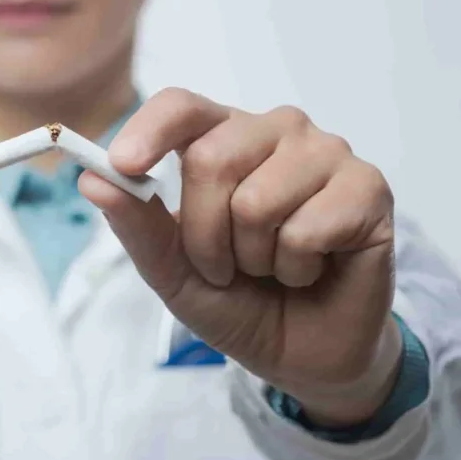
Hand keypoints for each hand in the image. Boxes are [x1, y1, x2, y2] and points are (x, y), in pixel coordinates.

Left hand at [80, 89, 402, 426]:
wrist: (302, 353)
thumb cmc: (239, 300)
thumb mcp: (173, 271)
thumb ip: (138, 224)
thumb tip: (91, 178)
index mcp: (224, 138)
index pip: (182, 106)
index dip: (150, 130)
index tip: (123, 166)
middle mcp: (276, 132)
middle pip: (213, 157)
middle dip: (205, 235)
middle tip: (226, 266)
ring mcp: (326, 155)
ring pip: (258, 199)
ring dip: (254, 257)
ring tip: (273, 266)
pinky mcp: (369, 189)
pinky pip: (308, 228)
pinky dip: (298, 266)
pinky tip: (311, 268)